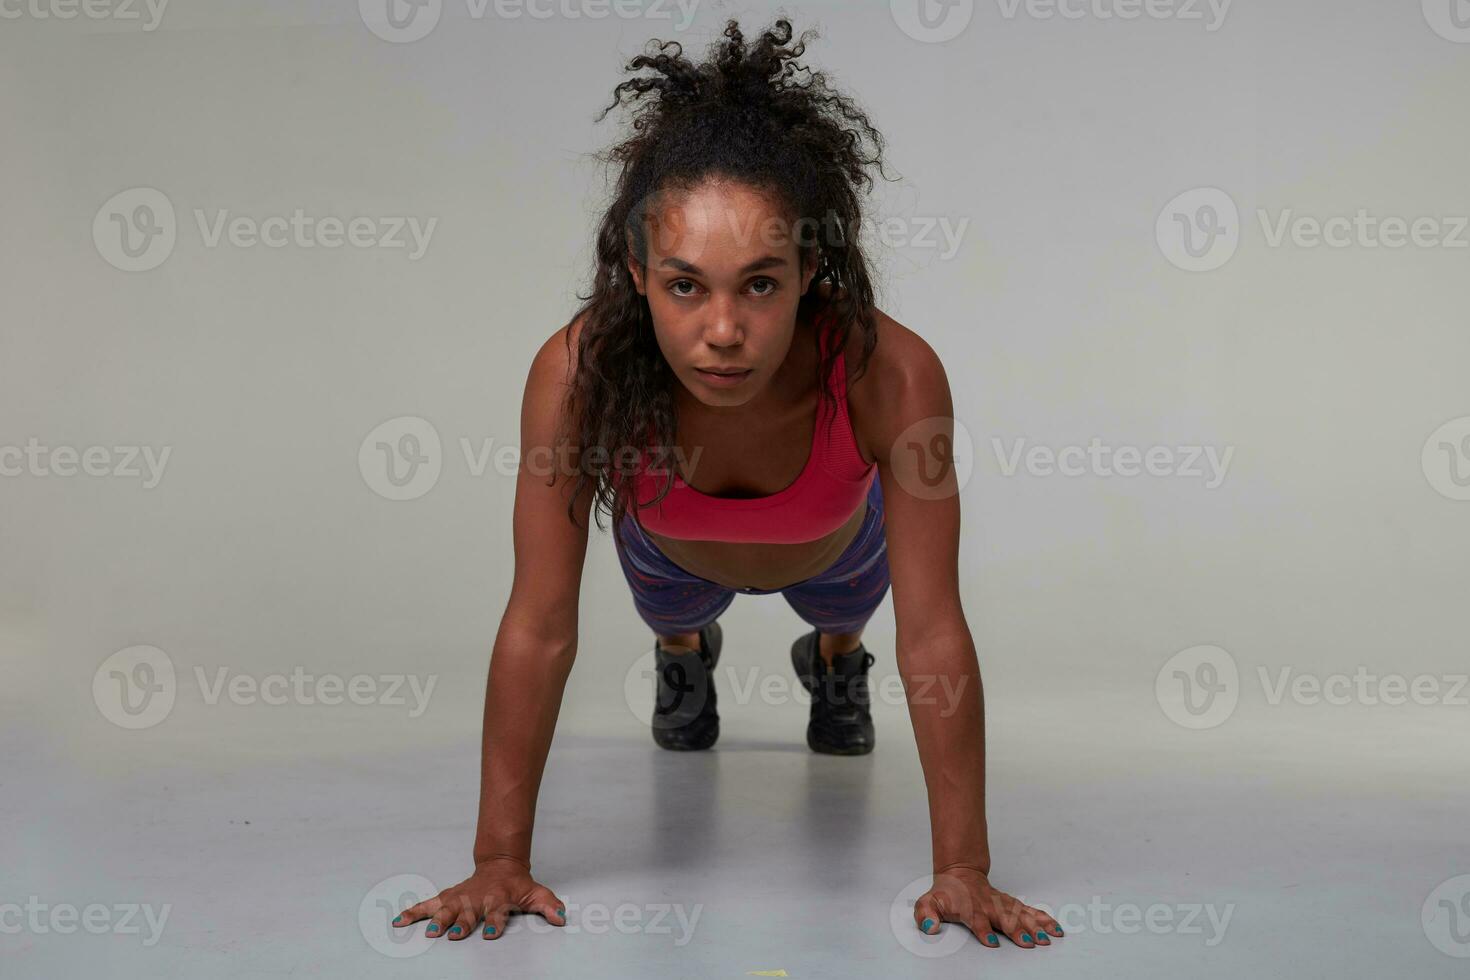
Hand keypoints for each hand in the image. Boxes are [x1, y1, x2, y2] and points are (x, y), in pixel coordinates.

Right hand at [391, 858, 565, 940]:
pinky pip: (428, 904)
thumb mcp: (536, 893)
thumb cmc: (517, 885)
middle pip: (468, 912)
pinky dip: (413, 912)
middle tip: (456, 935)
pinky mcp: (447, 897)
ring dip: (437, 919)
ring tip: (428, 932)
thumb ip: (548, 905)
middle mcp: (476, 898)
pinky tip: (399, 921)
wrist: (500, 865)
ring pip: (445, 908)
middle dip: (462, 923)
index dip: (496, 922)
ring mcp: (460, 897)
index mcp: (497, 898)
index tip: (492, 934)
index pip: (497, 911)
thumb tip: (562, 917)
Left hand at [913, 865, 1062, 948]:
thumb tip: (930, 927)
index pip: (977, 919)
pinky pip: (1030, 911)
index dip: (983, 930)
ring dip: (1036, 926)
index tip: (992, 942)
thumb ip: (926, 915)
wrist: (960, 873)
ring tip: (1049, 938)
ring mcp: (1002, 904)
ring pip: (1021, 914)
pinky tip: (1055, 928)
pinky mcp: (1012, 904)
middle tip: (1031, 942)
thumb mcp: (928, 902)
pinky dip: (1044, 918)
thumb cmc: (946, 894)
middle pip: (1005, 918)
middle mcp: (989, 906)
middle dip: (1018, 930)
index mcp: (970, 908)